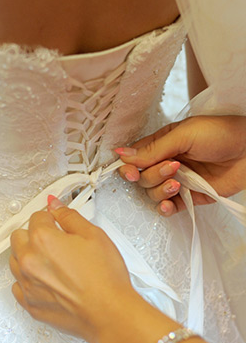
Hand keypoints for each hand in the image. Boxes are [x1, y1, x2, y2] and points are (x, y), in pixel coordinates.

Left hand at [10, 197, 133, 342]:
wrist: (109, 314)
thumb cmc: (105, 278)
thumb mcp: (93, 235)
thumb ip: (69, 216)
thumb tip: (54, 205)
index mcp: (42, 239)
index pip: (36, 217)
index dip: (50, 217)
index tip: (57, 222)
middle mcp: (29, 261)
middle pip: (19, 237)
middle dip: (34, 234)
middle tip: (55, 241)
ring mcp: (26, 284)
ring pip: (15, 261)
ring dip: (29, 256)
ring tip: (53, 262)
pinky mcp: (30, 304)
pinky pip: (18, 285)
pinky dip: (29, 280)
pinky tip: (48, 280)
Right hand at [116, 115, 245, 215]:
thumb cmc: (220, 133)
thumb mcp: (183, 135)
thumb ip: (153, 148)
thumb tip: (121, 154)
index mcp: (161, 144)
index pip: (134, 158)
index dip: (129, 167)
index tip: (131, 172)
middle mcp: (166, 163)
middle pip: (143, 179)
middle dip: (153, 176)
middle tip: (174, 167)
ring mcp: (177, 181)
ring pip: (153, 194)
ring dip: (161, 190)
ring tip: (179, 183)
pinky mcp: (189, 197)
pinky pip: (168, 208)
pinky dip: (166, 208)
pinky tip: (171, 204)